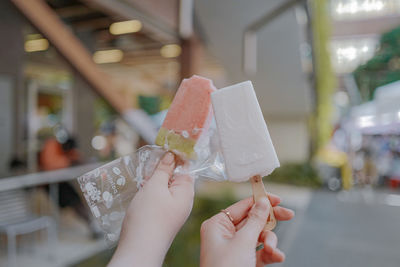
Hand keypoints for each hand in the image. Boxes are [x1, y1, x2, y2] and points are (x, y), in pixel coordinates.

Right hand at [109, 152, 193, 266]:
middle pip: (175, 177)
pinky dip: (152, 192)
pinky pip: (160, 199)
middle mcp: (183, 202)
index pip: (186, 168)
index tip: (165, 146)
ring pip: (166, 188)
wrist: (139, 248)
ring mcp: (173, 211)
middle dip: (163, 169)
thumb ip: (164, 169)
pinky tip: (141, 191)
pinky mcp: (163, 217)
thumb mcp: (155, 187)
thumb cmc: (148, 216)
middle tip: (150, 162)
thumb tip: (171, 156)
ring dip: (155, 180)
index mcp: (186, 192)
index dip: (176, 156)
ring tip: (143, 177)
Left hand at [200, 195, 293, 266]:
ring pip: (259, 237)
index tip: (278, 199)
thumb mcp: (243, 242)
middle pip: (252, 220)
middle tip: (289, 215)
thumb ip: (256, 220)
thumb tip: (263, 201)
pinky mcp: (244, 261)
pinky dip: (270, 253)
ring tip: (273, 250)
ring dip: (270, 242)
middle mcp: (224, 235)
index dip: (260, 201)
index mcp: (217, 225)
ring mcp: (235, 249)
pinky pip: (260, 252)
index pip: (241, 206)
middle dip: (270, 222)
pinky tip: (277, 257)